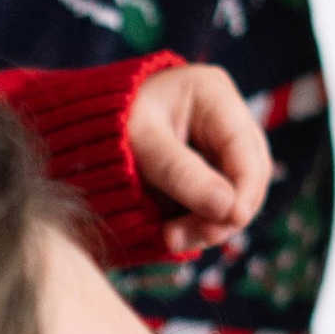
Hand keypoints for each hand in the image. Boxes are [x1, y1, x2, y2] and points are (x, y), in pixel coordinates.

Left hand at [126, 60, 272, 256]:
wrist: (84, 124)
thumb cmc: (109, 120)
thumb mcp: (140, 143)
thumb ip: (180, 173)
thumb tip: (228, 210)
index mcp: (213, 94)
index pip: (244, 146)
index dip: (245, 187)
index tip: (232, 219)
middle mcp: (227, 118)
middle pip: (250, 173)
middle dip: (226, 212)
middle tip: (192, 238)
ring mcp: (221, 146)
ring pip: (238, 194)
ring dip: (211, 224)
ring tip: (173, 239)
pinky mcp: (210, 171)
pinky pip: (217, 204)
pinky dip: (199, 223)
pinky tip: (175, 235)